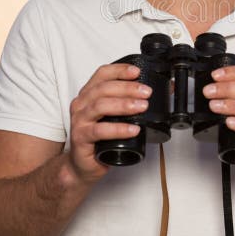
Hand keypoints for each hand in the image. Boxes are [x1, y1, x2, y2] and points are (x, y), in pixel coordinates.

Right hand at [67, 63, 149, 183]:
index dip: (119, 70)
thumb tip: (155, 93)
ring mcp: (79, 121)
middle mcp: (81, 105)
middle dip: (127, 88)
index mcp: (88, 95)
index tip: (137, 72)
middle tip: (146, 93)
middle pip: (103, 89)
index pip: (102, 74)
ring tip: (141, 107)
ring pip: (100, 106)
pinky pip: (99, 131)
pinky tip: (132, 129)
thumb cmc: (99, 139)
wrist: (83, 165)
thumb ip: (128, 103)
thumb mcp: (114, 116)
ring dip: (124, 105)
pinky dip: (118, 129)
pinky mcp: (81, 138)